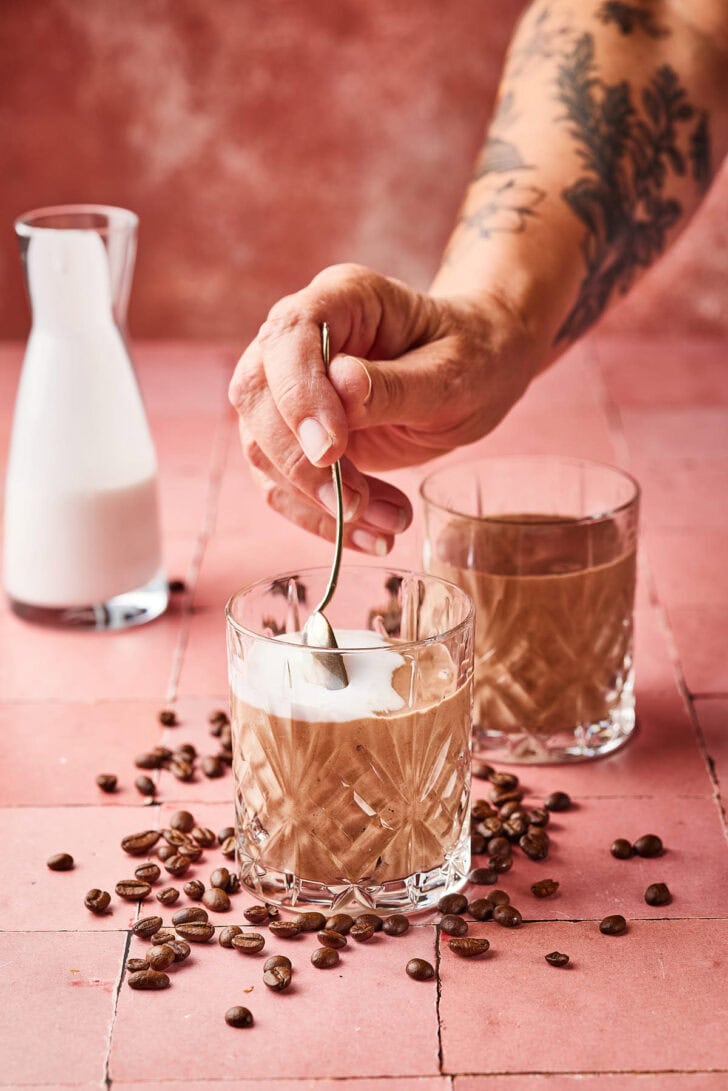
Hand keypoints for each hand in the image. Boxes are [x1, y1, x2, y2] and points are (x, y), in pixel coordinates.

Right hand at [229, 263, 538, 553]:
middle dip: (299, 463)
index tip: (332, 451)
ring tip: (387, 525)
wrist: (481, 372)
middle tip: (355, 504)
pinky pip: (284, 484)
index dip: (299, 396)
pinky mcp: (299, 437)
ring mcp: (292, 389)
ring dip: (315, 502)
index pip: (288, 338)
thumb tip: (341, 387)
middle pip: (257, 397)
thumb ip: (397, 384)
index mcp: (341, 299)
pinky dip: (321, 520)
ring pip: (262, 449)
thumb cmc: (474, 358)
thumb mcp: (454, 373)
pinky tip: (371, 536)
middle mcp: (300, 339)